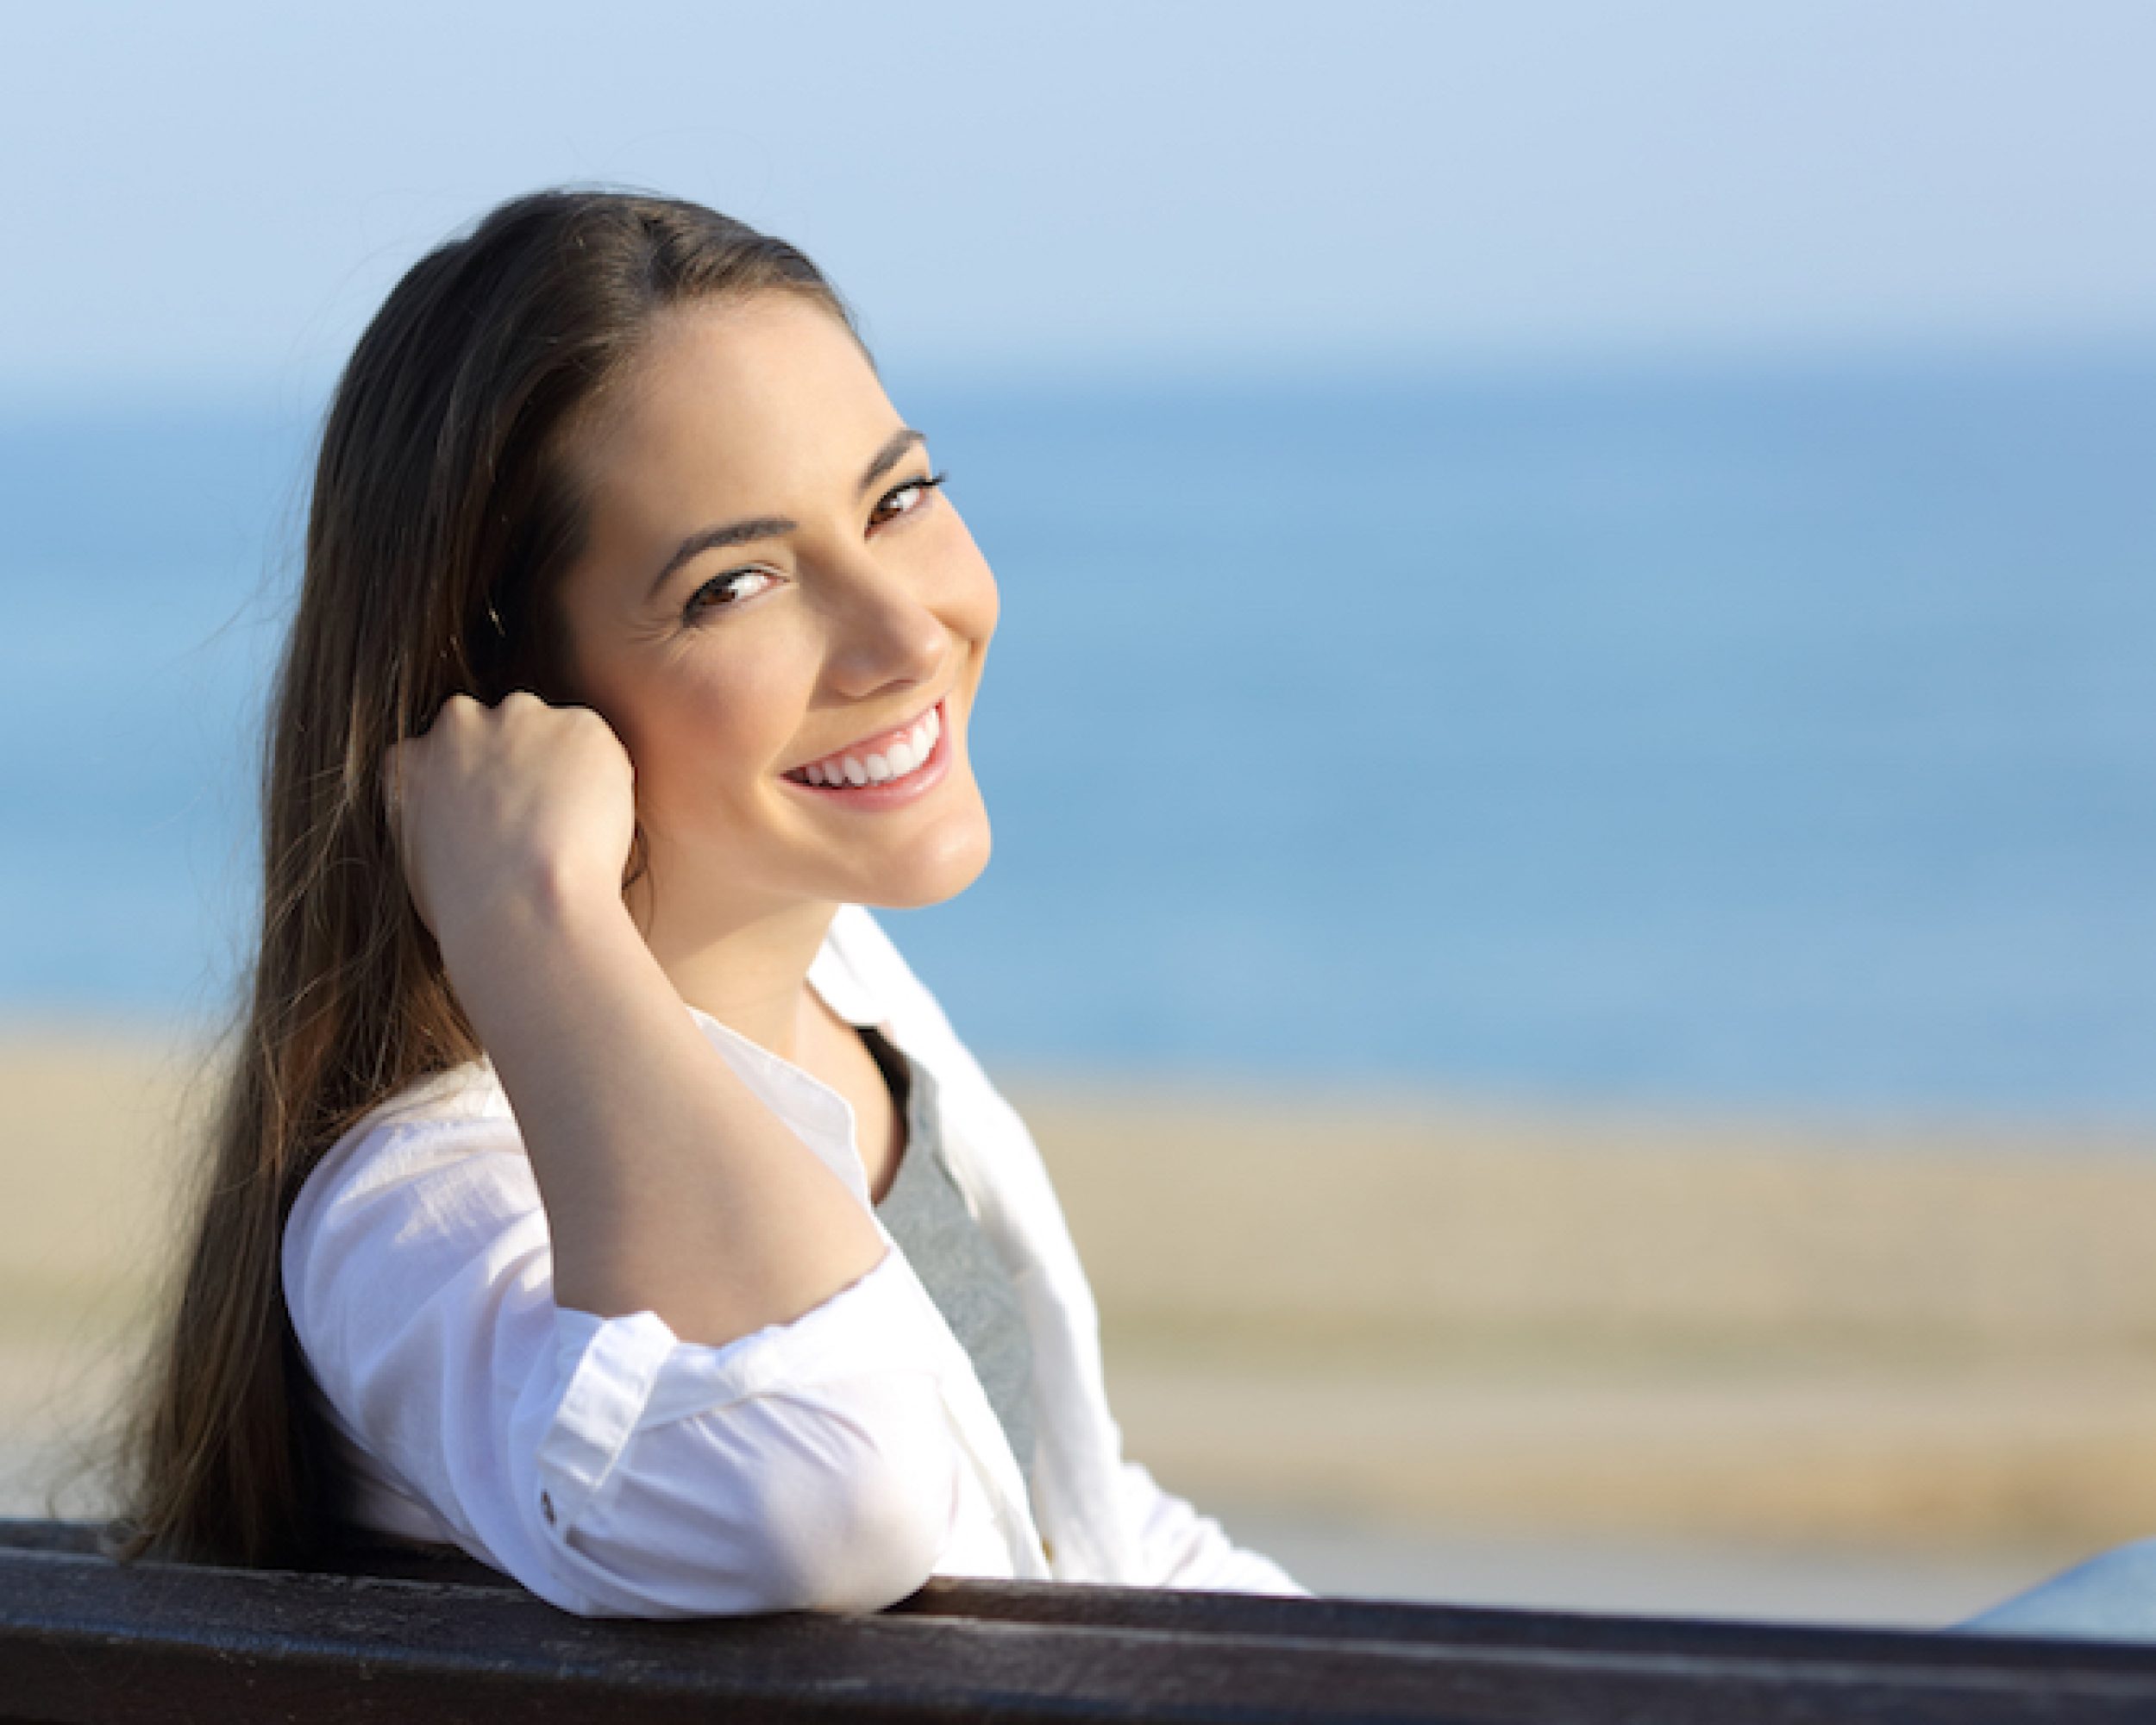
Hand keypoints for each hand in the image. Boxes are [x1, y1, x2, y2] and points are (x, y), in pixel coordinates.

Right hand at [384, 692, 636, 945]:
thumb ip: (435, 824)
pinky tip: (596, 827)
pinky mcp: (579, 724)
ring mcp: (520, 717)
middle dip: (520, 765)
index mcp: (409, 760)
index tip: (501, 820)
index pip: (446, 754)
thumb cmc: (472, 912)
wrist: (524, 908)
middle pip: (499, 730)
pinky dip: (607, 780)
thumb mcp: (420, 866)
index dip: (482, 789)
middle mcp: (459, 723)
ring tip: (570, 833)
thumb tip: (463, 832)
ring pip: (553, 735)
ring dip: (565, 770)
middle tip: (542, 824)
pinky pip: (599, 749)